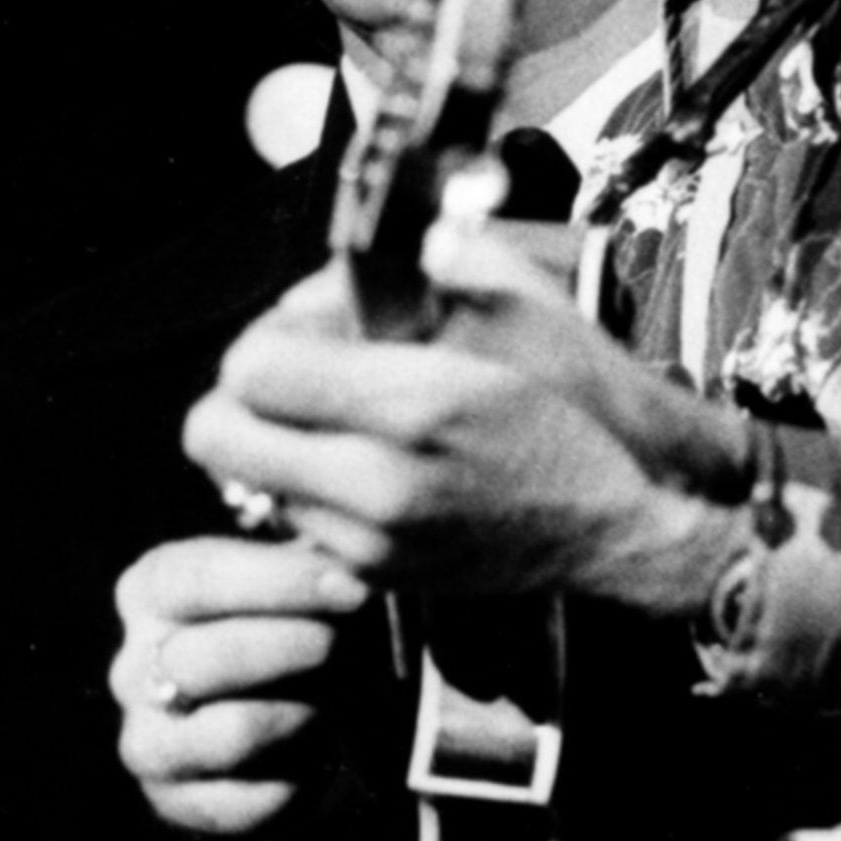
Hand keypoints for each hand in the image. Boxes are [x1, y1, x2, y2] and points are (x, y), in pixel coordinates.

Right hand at [108, 535, 368, 836]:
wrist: (294, 725)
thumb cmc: (297, 631)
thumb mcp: (302, 585)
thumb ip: (312, 566)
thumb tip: (346, 569)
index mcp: (152, 590)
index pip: (195, 578)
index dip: (278, 583)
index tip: (352, 589)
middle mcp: (132, 665)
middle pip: (204, 657)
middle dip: (290, 649)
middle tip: (340, 645)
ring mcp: (144, 738)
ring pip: (227, 733)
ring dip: (297, 717)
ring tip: (327, 706)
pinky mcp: (169, 802)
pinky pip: (242, 801)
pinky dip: (295, 781)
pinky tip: (312, 759)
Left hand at [185, 253, 748, 613]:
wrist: (626, 527)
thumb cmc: (578, 404)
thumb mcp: (517, 302)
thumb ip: (422, 264)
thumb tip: (343, 263)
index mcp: (415, 404)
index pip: (250, 371)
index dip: (262, 338)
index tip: (301, 330)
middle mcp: (378, 484)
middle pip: (213, 437)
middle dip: (237, 395)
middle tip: (289, 374)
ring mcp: (370, 543)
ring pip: (246, 482)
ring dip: (272, 444)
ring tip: (337, 419)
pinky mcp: (374, 578)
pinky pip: (293, 522)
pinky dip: (309, 489)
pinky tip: (365, 463)